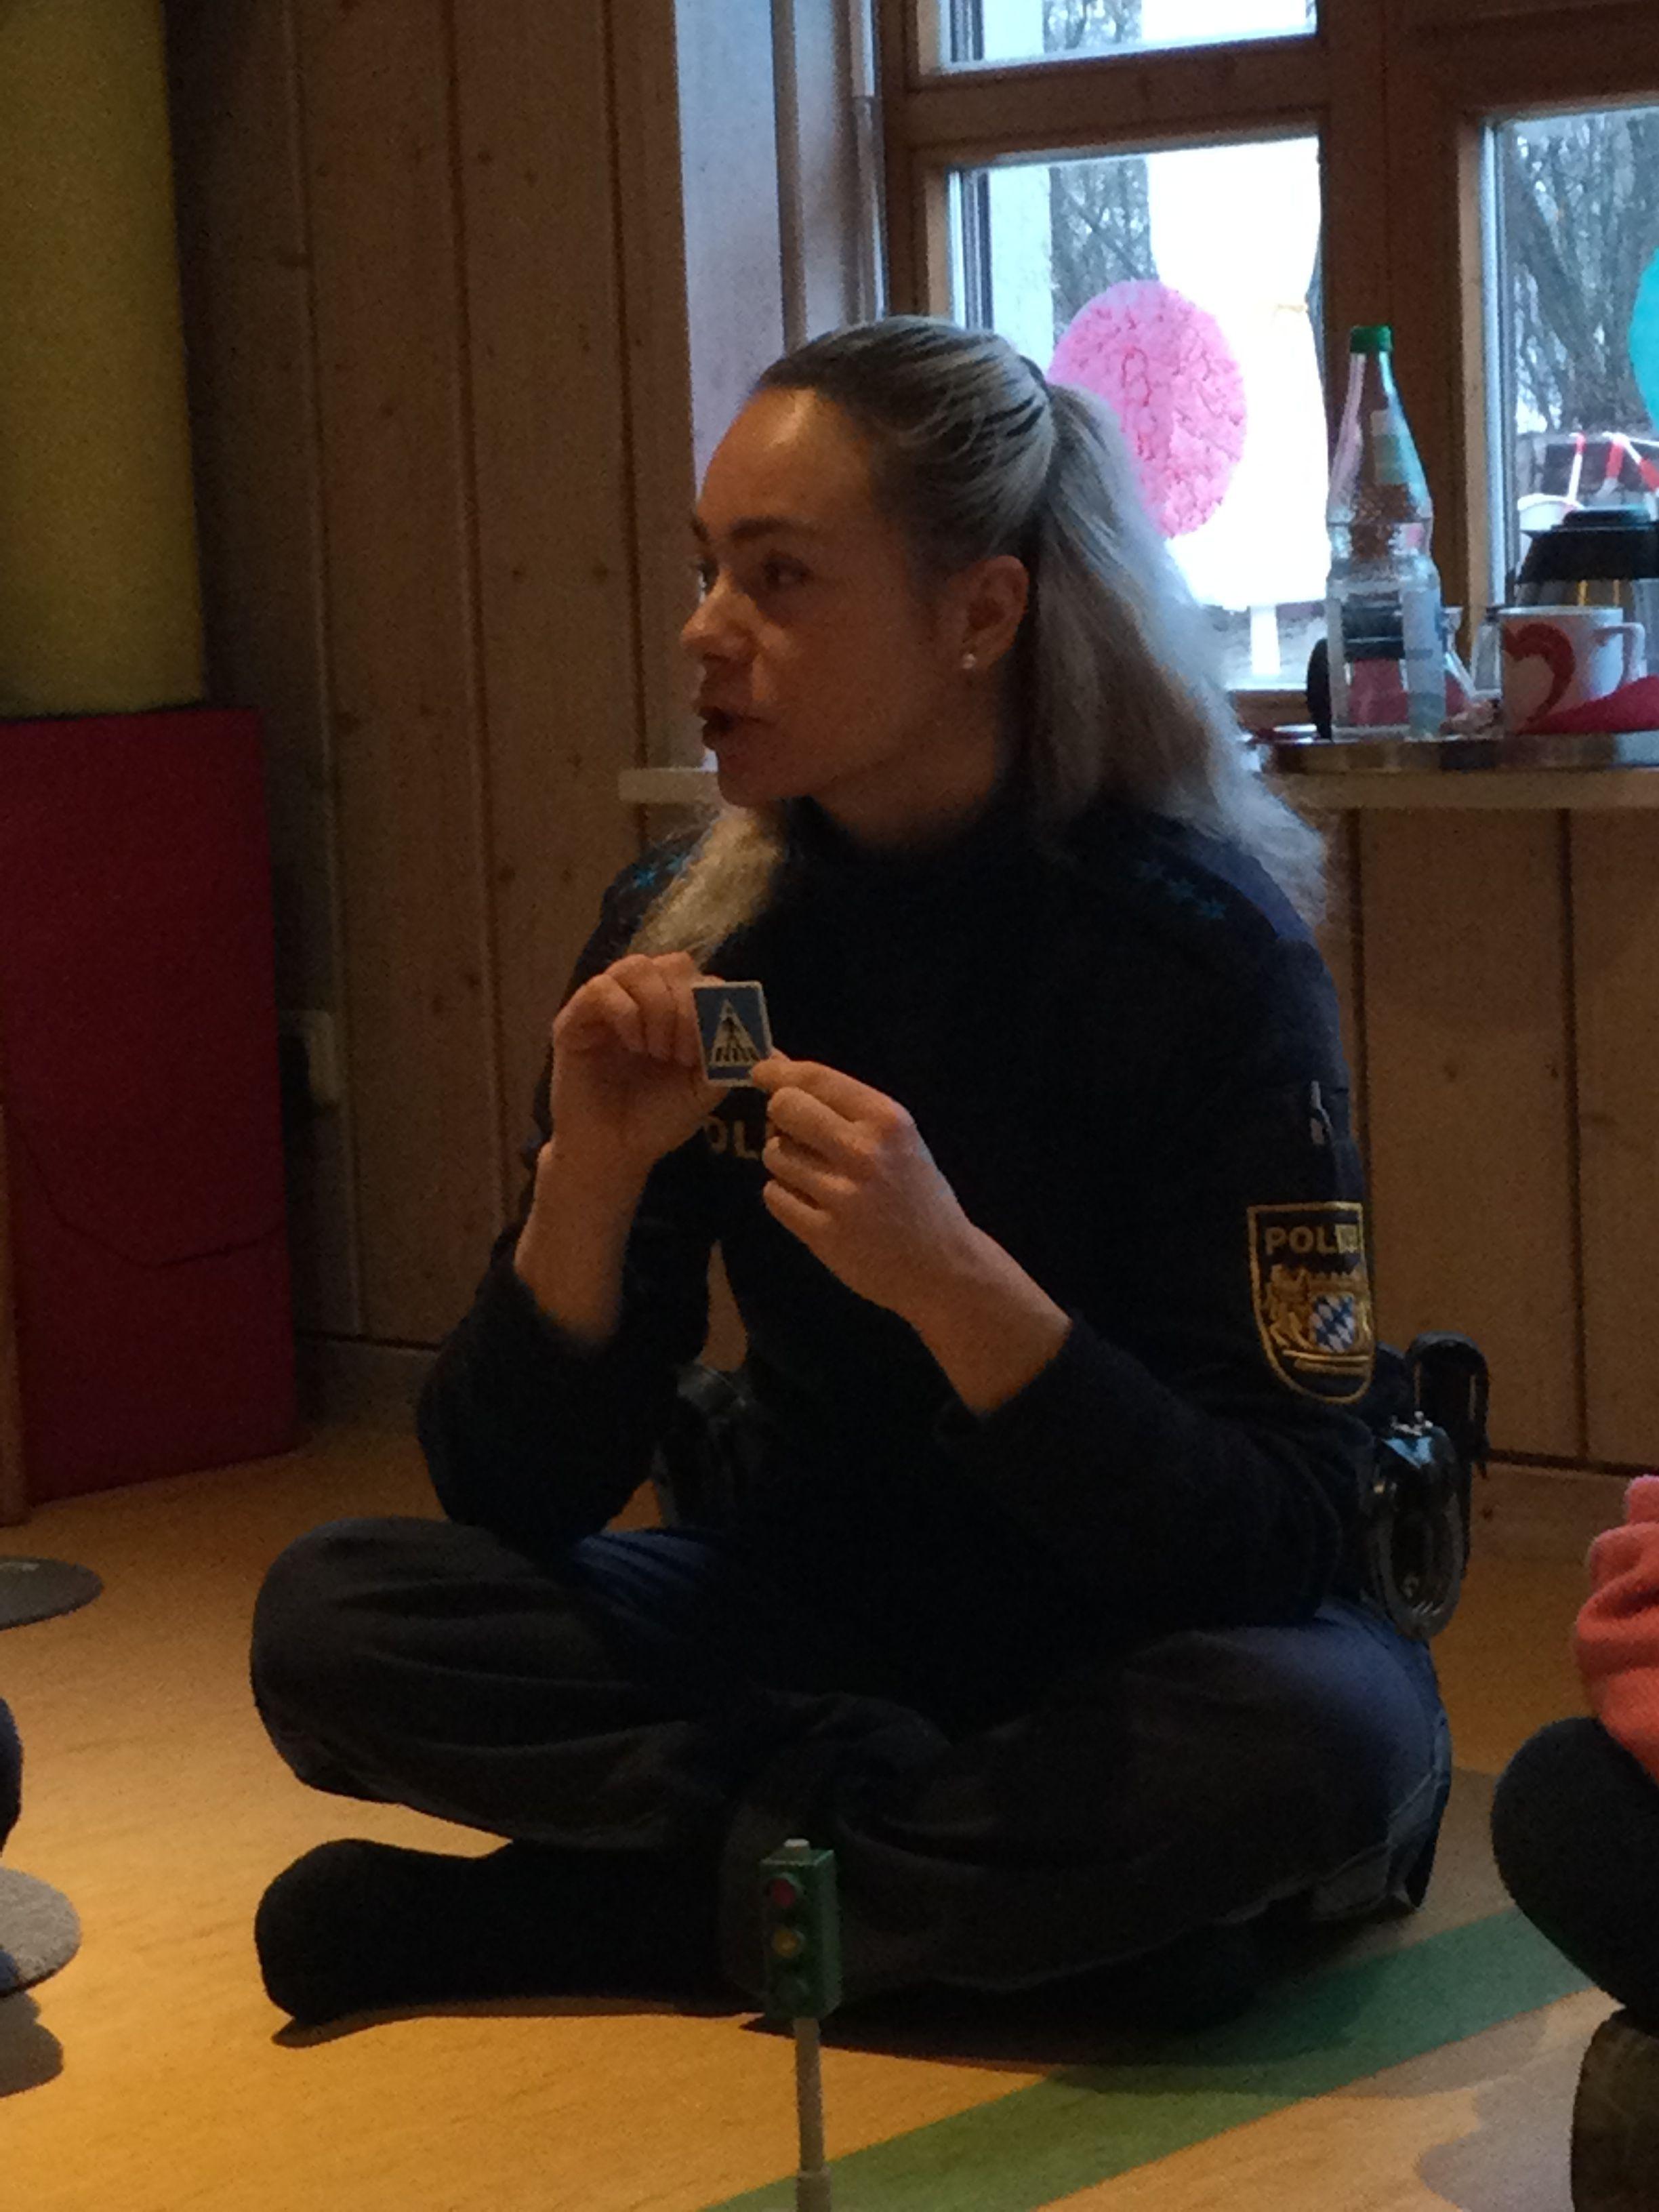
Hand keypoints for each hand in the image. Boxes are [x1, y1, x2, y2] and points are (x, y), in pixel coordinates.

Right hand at [548, 951, 720, 1188]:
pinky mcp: (575, 1018)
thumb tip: (753, 1029)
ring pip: (636, 967)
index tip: (706, 1048)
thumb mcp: (705, 1087)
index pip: (699, 977)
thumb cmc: (658, 1118)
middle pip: (672, 963)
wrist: (615, 1151)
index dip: (710, 1003)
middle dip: (685, 1006)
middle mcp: (642, 999)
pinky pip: (600, 987)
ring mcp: (607, 1005)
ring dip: (656, 1007)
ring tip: (656, 1050)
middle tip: (681, 1053)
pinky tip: (633, 1045)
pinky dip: (624, 1012)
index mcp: (675, 1010)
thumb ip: (728, 1054)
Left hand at [751, 1054, 978, 1321]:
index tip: (761, 1071)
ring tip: (813, 1175)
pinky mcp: (823, 1234)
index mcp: (887, 1120)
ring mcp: (842, 1196)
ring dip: (784, 1161)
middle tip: (793, 1131)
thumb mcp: (897, 1139)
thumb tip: (779, 1063)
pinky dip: (784, 1196)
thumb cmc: (916, 1194)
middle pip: (785, 1109)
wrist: (942, 1266)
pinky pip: (774, 1196)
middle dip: (780, 1116)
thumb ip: (843, 1105)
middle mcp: (864, 1153)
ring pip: (774, 1154)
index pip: (816, 1078)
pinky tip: (811, 1203)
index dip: (777, 1070)